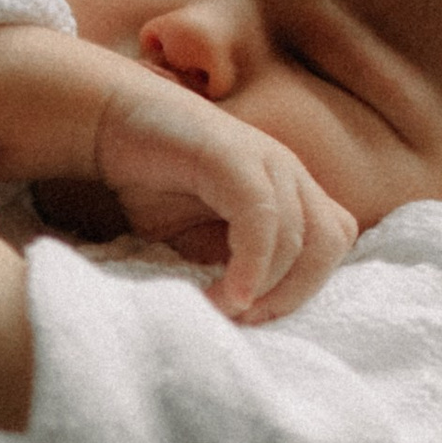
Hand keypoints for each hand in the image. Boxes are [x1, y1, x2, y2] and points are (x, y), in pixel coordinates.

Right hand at [90, 64, 354, 319]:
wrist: (110, 124)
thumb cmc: (152, 181)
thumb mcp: (197, 238)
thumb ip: (231, 263)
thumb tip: (248, 306)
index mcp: (288, 189)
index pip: (330, 242)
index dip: (304, 286)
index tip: (256, 314)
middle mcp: (288, 173)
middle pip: (330, 243)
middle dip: (293, 293)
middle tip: (245, 318)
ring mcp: (267, 161)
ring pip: (300, 237)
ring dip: (267, 287)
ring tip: (225, 308)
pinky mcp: (234, 158)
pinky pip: (261, 219)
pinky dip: (251, 265)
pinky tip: (226, 294)